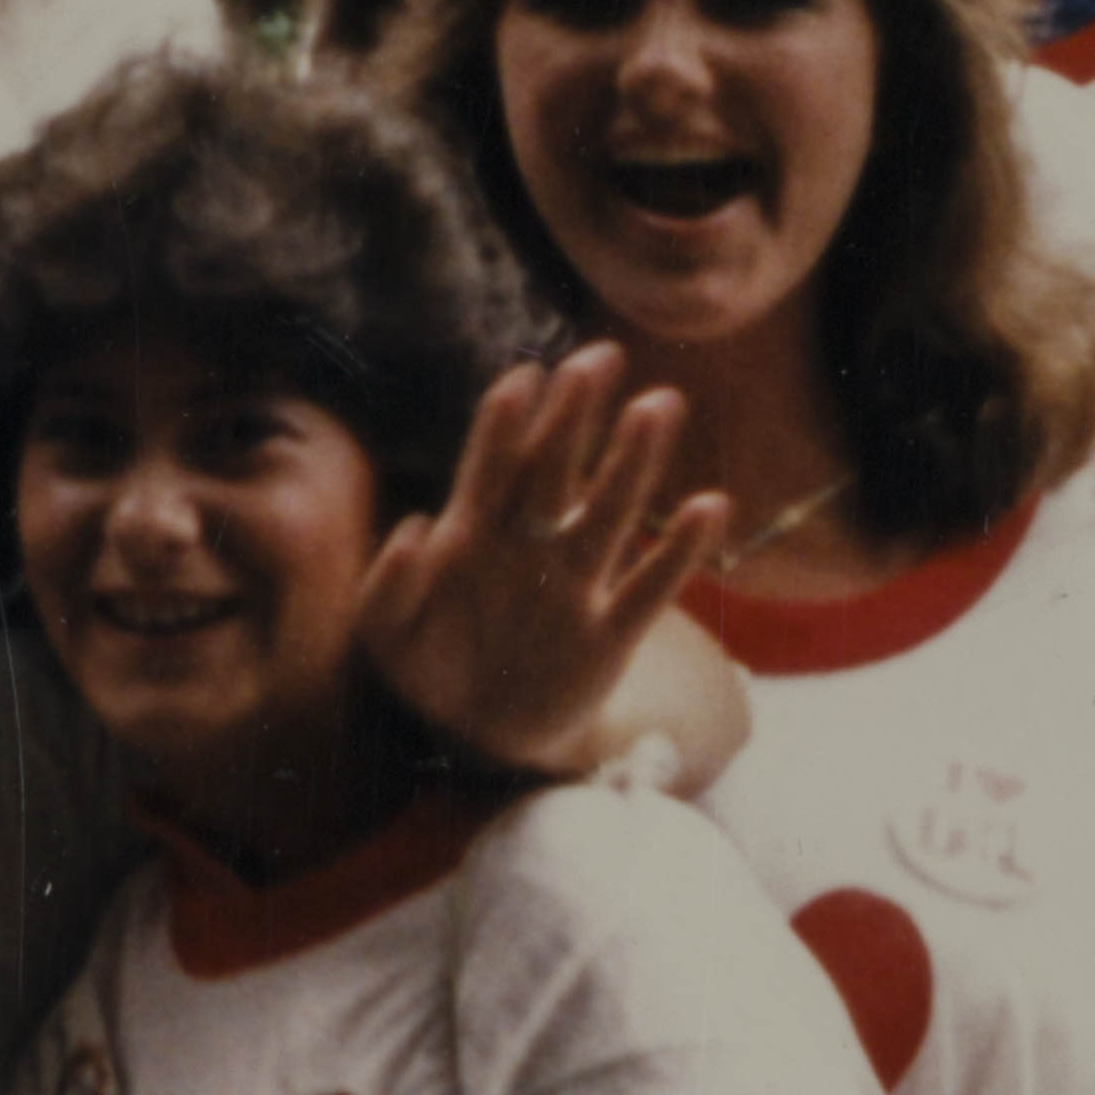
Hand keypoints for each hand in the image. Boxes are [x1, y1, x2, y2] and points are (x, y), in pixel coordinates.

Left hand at [359, 347, 730, 770]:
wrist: (469, 738)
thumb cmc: (425, 669)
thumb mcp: (386, 634)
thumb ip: (390, 585)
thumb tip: (416, 528)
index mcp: (471, 537)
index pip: (491, 467)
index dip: (506, 423)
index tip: (525, 374)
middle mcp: (528, 548)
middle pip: (555, 471)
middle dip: (574, 416)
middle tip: (600, 355)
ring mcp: (573, 586)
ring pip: (607, 514)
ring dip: (631, 463)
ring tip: (657, 404)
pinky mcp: (608, 635)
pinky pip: (649, 589)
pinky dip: (676, 553)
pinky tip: (708, 506)